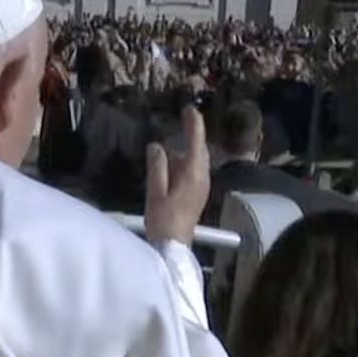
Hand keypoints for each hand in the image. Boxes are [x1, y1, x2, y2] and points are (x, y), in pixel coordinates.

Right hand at [145, 106, 210, 245]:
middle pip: (199, 151)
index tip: (189, 109)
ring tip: (168, 147)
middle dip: (191, 136)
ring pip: (195, 162)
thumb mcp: (156, 191)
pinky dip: (183, 163)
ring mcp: (201, 188)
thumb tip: (158, 145)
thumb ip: (157, 167)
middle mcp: (202, 178)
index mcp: (193, 174)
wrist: (173, 247)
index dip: (194, 125)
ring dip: (184, 151)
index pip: (197, 143)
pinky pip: (192, 172)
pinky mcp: (196, 196)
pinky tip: (170, 166)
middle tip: (181, 121)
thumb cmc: (163, 220)